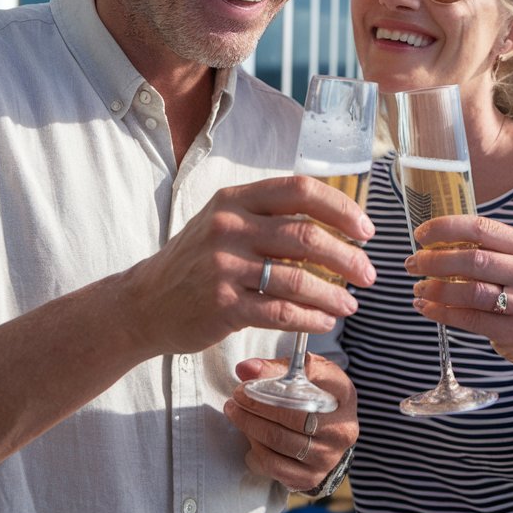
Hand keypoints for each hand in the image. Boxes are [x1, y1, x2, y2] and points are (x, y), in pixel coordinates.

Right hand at [120, 176, 375, 357]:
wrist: (144, 303)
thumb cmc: (196, 262)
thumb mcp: (224, 223)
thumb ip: (269, 215)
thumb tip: (335, 221)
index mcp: (235, 200)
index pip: (300, 191)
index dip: (341, 209)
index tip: (366, 230)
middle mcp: (229, 228)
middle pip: (306, 237)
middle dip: (347, 257)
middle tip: (368, 274)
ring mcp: (224, 267)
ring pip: (299, 279)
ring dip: (334, 294)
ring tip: (350, 304)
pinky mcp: (223, 305)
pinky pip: (281, 312)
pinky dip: (311, 318)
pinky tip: (324, 322)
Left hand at [224, 354, 357, 491]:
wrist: (331, 430)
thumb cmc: (317, 394)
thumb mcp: (306, 372)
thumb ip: (278, 367)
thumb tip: (246, 369)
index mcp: (344, 396)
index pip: (309, 388)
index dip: (273, 384)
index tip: (248, 382)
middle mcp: (341, 430)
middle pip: (291, 418)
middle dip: (256, 406)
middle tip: (236, 397)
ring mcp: (328, 457)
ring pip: (279, 442)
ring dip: (250, 427)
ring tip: (235, 413)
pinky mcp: (311, 478)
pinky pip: (275, 467)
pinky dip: (256, 451)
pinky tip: (250, 438)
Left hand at [406, 214, 512, 367]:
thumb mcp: (509, 263)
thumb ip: (480, 249)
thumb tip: (429, 241)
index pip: (481, 228)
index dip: (446, 228)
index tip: (420, 235)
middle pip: (474, 260)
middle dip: (435, 260)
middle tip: (412, 264)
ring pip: (471, 292)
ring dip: (436, 288)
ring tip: (418, 288)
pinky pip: (470, 319)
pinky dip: (442, 312)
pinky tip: (427, 307)